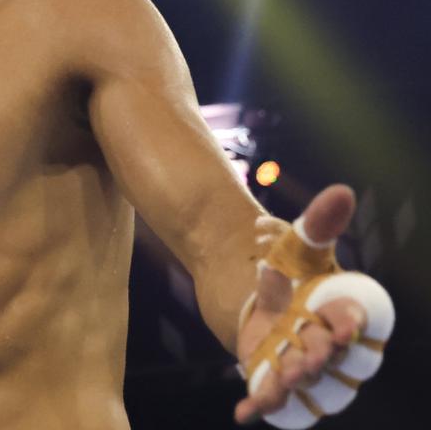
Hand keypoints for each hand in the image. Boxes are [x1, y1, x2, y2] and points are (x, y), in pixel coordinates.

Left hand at [234, 184, 371, 425]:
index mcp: (343, 312)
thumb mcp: (300, 245)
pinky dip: (260, 407)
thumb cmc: (290, 267)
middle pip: (334, 359)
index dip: (351, 327)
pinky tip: (243, 414)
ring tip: (283, 373)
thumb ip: (320, 223)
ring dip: (297, 381)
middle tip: (309, 352)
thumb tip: (342, 191)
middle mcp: (329, 344)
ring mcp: (302, 365)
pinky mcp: (274, 378)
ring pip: (307, 382)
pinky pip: (274, 400)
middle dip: (322, 356)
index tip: (342, 326)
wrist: (251, 284)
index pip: (357, 324)